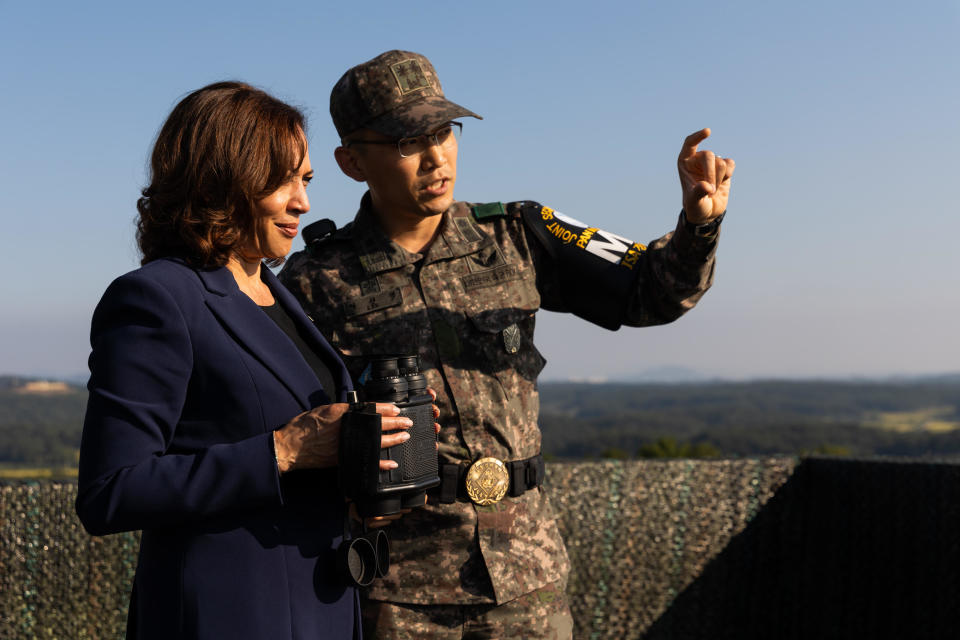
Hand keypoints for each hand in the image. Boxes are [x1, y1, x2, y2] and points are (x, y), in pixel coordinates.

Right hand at [274, 402, 413, 473]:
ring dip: (393, 440)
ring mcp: (347, 445)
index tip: (397, 409)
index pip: (370, 409)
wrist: (291, 446)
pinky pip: (367, 462)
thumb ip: (344, 411)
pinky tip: (392, 463)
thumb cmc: (306, 426)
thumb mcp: (325, 410)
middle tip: (407, 423)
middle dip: (395, 423)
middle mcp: (347, 428)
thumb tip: (361, 410)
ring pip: (376, 442)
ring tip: (405, 437)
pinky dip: (381, 464)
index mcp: (342, 413)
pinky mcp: (344, 459)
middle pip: (378, 425)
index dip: (386, 409)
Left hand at [677, 128, 734, 223]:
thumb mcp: (693, 202)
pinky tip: (721, 183)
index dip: (698, 136)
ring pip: (721, 163)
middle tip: (710, 191)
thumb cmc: (695, 205)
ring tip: (712, 190)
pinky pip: (730, 164)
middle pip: (709, 156)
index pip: (690, 143)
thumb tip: (706, 186)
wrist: (707, 212)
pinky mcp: (724, 166)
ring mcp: (712, 162)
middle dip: (711, 175)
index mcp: (685, 162)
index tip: (708, 132)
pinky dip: (727, 176)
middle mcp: (698, 159)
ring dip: (718, 180)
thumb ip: (697, 193)